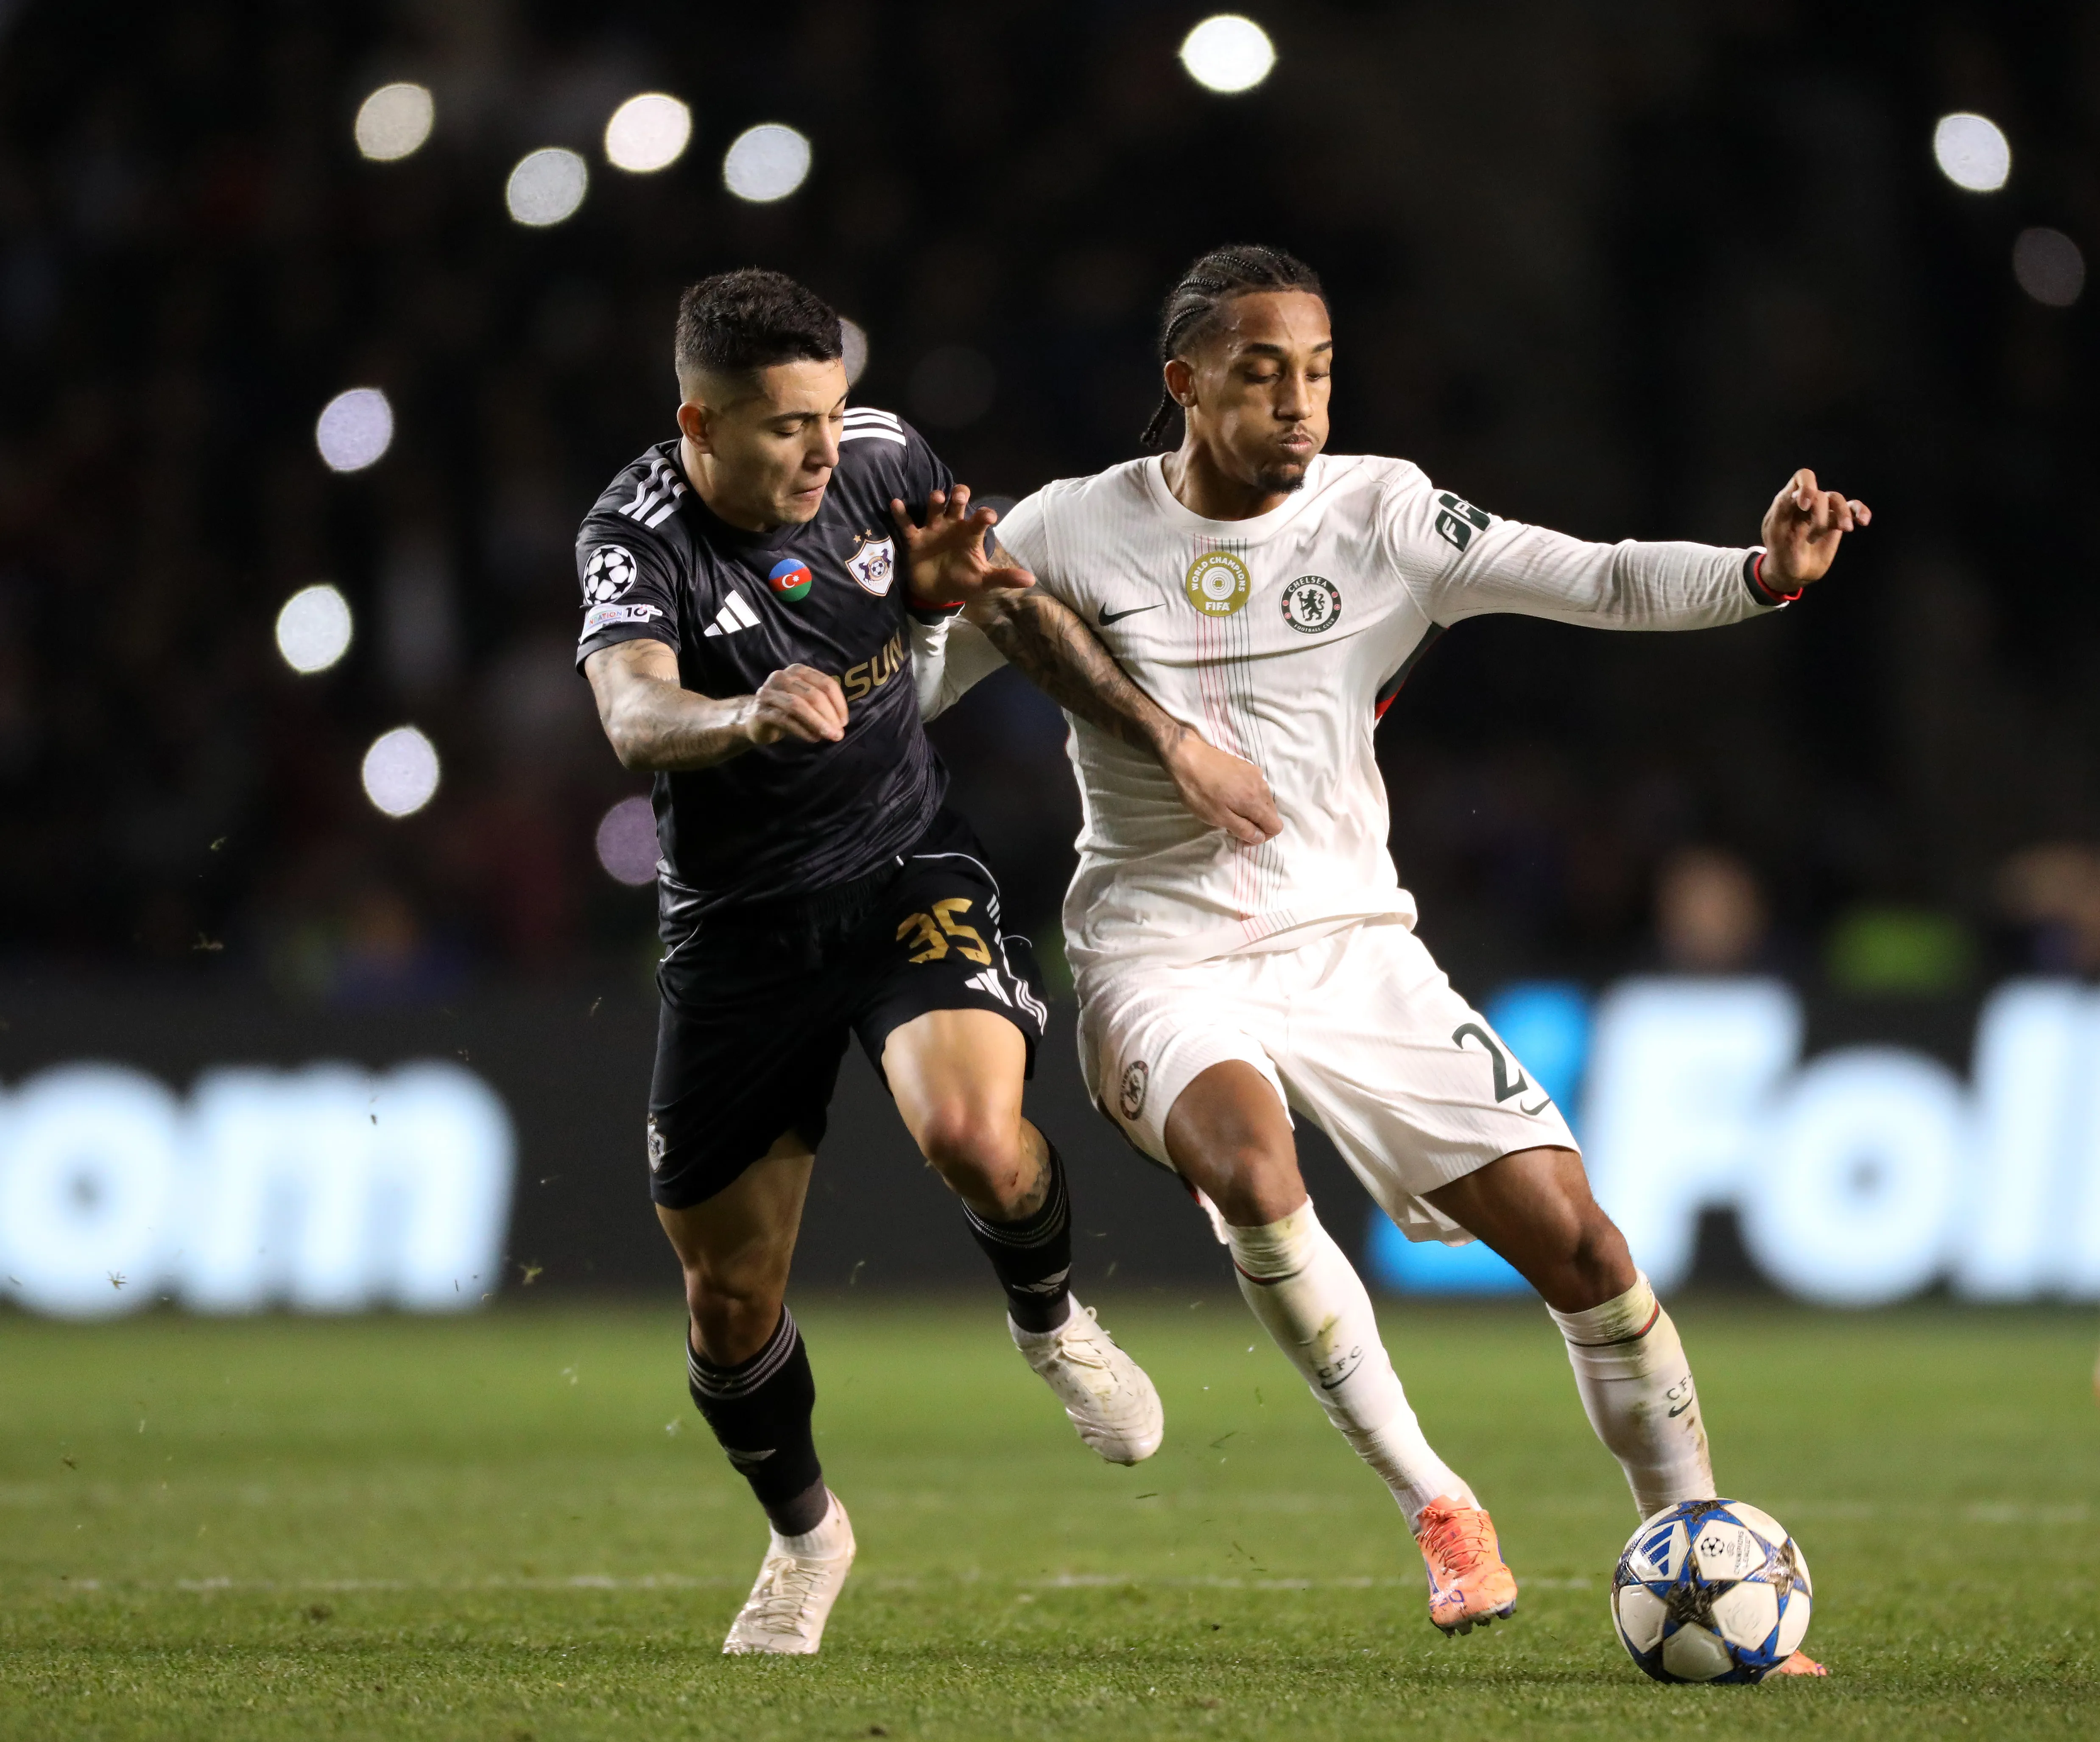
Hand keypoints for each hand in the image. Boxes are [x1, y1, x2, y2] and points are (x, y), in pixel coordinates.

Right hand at [745, 664, 847, 745]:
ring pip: (798, 705)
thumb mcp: (806, 701)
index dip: (839, 703)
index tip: (844, 721)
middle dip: (830, 715)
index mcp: (797, 671)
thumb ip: (823, 705)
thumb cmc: (786, 709)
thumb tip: (841, 723)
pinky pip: (785, 720)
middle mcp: (782, 677)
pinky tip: (813, 739)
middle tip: (838, 733)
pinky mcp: (761, 712)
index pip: (825, 683)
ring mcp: (769, 693)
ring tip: (830, 736)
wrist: (754, 720)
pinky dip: (802, 730)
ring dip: (818, 722)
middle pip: (813, 694)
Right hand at [891, 486, 1035, 607]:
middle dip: (959, 495)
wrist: (936, 593)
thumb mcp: (984, 581)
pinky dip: (901, 514)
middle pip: (957, 502)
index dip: (984, 515)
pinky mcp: (914, 539)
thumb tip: (1030, 581)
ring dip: (935, 500)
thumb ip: (1003, 577)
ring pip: (934, 508)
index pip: (980, 519)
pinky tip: (896, 503)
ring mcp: (932, 530)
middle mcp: (952, 526)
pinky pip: (906, 524)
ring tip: (938, 498)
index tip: (989, 517)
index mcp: (970, 534)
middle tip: (959, 496)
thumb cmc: (963, 581)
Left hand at [1161, 729, 1281, 845]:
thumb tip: (1260, 838)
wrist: (1188, 757)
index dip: (1263, 837)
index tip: (1243, 837)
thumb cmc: (1200, 792)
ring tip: (1230, 810)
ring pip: (1264, 800)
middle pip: (1271, 813)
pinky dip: (1248, 796)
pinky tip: (1230, 795)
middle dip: (1257, 823)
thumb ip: (1243, 829)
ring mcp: (1255, 773)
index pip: (1276, 826)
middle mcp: (1261, 786)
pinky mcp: (1246, 766)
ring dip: (1252, 810)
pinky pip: (1256, 787)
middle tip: (1234, 825)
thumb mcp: (1218, 817)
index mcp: (1256, 801)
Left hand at [1760, 468, 1869, 590]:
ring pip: (1838, 500)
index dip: (1807, 487)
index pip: (1802, 478)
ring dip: (1842, 514)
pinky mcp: (1836, 522)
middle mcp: (1808, 502)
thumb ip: (1782, 510)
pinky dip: (1860, 511)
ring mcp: (1823, 511)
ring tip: (1845, 530)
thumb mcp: (1774, 532)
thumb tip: (1797, 494)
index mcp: (1789, 501)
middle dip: (1819, 516)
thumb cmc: (1780, 552)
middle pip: (1821, 495)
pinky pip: (1852, 509)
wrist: (1791, 573)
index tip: (1804, 506)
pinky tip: (1863, 521)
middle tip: (1811, 539)